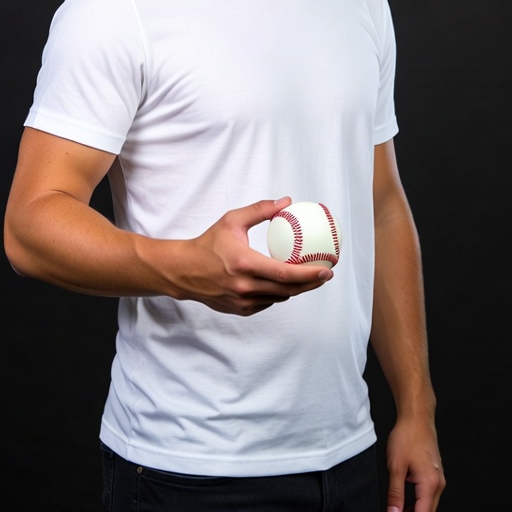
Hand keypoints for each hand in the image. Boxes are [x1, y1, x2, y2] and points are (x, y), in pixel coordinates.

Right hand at [174, 197, 333, 314]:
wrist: (184, 271)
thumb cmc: (208, 244)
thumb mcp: (232, 220)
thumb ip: (260, 210)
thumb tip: (285, 201)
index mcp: (245, 264)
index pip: (285, 274)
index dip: (309, 274)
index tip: (327, 269)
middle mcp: (245, 286)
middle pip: (288, 290)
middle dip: (311, 283)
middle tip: (326, 273)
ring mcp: (243, 301)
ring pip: (279, 297)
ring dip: (296, 289)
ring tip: (309, 277)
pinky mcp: (240, 309)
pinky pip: (267, 302)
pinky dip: (278, 293)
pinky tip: (284, 283)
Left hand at [383, 415, 444, 511]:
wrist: (417, 418)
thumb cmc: (407, 436)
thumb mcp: (396, 466)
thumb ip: (395, 493)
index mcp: (430, 484)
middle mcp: (437, 484)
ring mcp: (436, 480)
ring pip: (425, 509)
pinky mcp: (432, 476)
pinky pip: (425, 499)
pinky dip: (414, 508)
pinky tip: (402, 511)